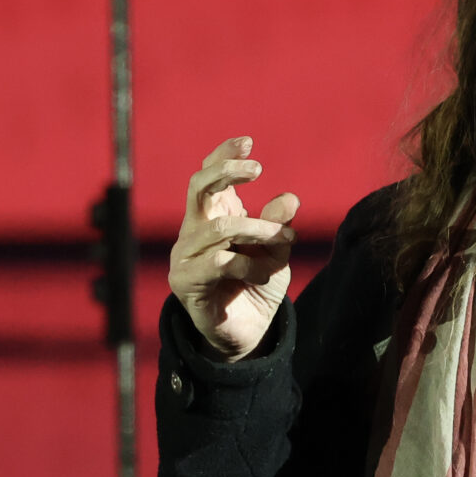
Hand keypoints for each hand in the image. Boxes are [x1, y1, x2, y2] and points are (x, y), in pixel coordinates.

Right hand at [169, 136, 298, 358]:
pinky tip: (262, 274)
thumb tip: (290, 198)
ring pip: (220, 227)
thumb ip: (278, 226)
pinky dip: (248, 264)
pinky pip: (218, 261)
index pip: (208, 175)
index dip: (223, 156)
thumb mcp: (276, 253)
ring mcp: (185, 255)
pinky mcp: (186, 282)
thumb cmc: (257, 286)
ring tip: (280, 240)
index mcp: (213, 216)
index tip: (248, 142)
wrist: (247, 334)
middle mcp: (194, 231)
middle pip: (198, 187)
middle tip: (258, 170)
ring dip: (257, 231)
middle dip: (227, 172)